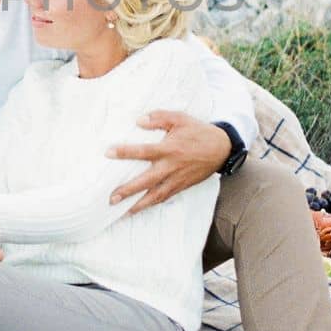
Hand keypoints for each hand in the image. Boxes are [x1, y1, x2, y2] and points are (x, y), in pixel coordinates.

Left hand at [106, 112, 230, 215]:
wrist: (222, 148)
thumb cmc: (199, 132)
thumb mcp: (180, 118)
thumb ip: (159, 117)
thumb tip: (139, 121)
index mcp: (170, 149)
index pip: (144, 152)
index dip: (126, 152)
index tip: (108, 152)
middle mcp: (172, 167)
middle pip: (146, 181)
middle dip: (128, 190)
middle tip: (111, 198)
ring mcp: (177, 179)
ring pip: (155, 196)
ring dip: (138, 205)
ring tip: (121, 212)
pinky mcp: (182, 186)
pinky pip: (164, 197)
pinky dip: (151, 204)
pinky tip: (139, 209)